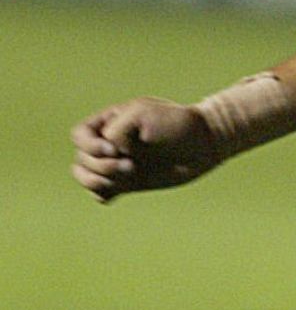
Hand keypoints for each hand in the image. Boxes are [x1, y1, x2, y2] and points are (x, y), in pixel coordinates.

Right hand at [70, 98, 220, 201]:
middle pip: (81, 159)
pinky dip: (103, 194)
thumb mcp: (141, 115)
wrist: (203, 143)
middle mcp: (109, 143)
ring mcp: (117, 163)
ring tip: (127, 178)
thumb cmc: (176, 123)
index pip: (78, 136)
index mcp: (109, 122)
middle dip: (102, 166)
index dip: (89, 146)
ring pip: (85, 177)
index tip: (115, 149)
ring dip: (98, 182)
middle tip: (131, 165)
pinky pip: (101, 193)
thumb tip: (108, 154)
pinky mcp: (128, 182)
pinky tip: (117, 193)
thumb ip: (116, 131)